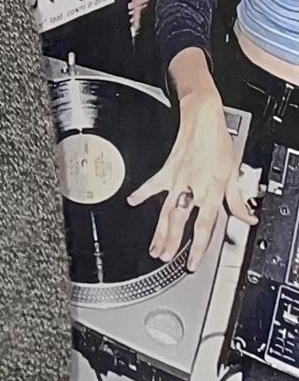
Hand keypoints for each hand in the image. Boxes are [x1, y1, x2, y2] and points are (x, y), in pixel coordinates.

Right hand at [127, 89, 256, 270]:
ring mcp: (177, 180)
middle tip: (163, 258)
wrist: (203, 119)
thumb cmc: (219, 142)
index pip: (205, 226)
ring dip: (158, 230)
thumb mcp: (234, 172)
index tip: (191, 262)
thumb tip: (247, 216)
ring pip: (165, 210)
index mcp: (212, 190)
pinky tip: (132, 202)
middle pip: (179, 222)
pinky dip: (141, 194)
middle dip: (171, 243)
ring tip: (152, 245)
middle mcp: (193, 188)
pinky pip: (153, 185)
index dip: (198, 247)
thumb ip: (238, 199)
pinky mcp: (166, 170)